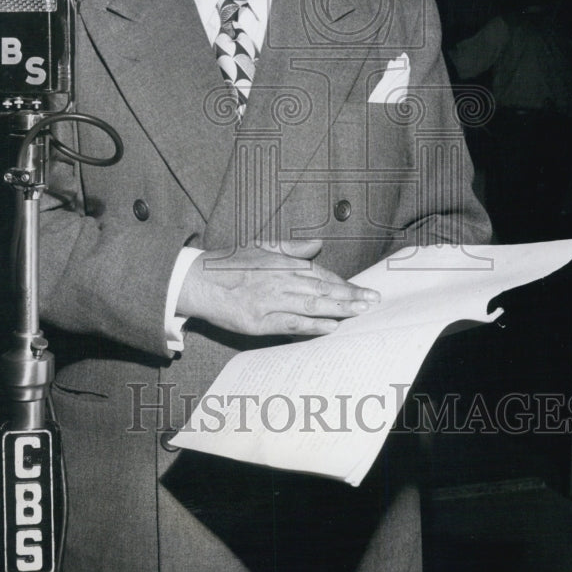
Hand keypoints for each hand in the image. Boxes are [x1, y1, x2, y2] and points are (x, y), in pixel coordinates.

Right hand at [177, 239, 379, 337]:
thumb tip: (316, 244)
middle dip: (349, 296)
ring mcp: (269, 301)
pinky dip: (312, 326)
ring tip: (360, 312)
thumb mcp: (260, 247)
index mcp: (281, 262)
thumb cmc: (230, 264)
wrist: (197, 280)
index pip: (319, 274)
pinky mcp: (258, 321)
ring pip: (311, 305)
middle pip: (321, 289)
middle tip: (373, 301)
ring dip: (339, 309)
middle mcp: (279, 279)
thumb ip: (290, 247)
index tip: (362, 289)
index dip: (342, 283)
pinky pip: (290, 324)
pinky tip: (330, 327)